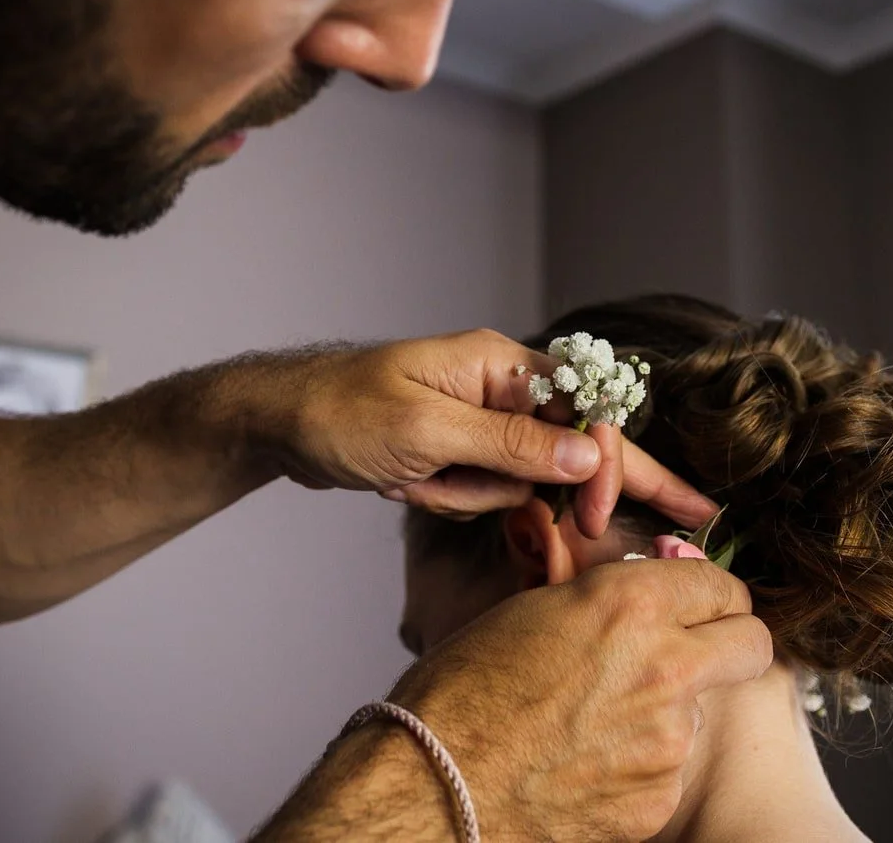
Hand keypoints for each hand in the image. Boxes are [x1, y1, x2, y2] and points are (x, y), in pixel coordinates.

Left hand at [248, 329, 716, 536]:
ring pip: (519, 480)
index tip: (595, 516)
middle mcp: (500, 388)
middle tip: (615, 526)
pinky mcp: (460, 449)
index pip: (587, 411)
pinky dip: (448, 499)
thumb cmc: (340, 412)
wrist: (277, 424)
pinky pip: (484, 490)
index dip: (605, 465)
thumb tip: (588, 454)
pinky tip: (404, 484)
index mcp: (501, 365)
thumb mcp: (427, 431)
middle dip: (567, 488)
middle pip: (570, 445)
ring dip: (468, 496)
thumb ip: (511, 444)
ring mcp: (480, 421)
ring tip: (411, 480)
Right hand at [385, 558, 773, 841]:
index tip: (700, 606)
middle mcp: (666, 665)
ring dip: (667, 710)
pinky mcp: (657, 797)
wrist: (434, 783)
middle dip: (731, 643)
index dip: (710, 595)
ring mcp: (668, 738)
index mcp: (632, 602)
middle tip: (693, 652)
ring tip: (595, 720)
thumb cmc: (464, 690)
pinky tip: (586, 762)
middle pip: (753, 643)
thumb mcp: (532, 610)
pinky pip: (667, 769)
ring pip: (702, 711)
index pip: (723, 584)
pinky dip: (639, 765)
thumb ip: (601, 593)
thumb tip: (638, 577)